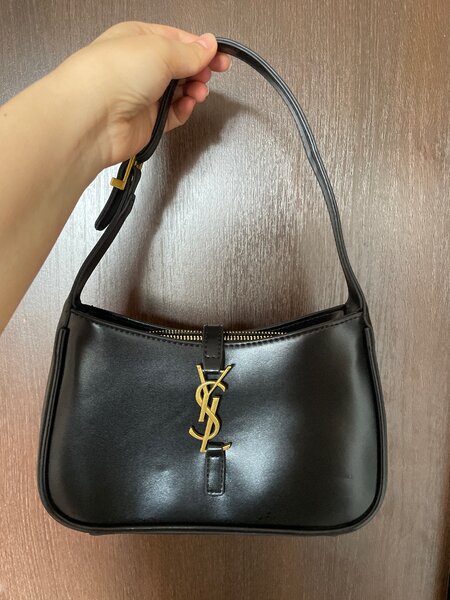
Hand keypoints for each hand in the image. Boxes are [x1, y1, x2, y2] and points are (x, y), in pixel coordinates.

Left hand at [54, 22, 230, 166]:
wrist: (93, 117)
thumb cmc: (112, 75)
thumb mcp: (161, 50)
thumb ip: (190, 52)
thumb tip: (208, 46)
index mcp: (138, 39)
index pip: (177, 41)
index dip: (201, 48)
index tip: (220, 57)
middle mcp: (138, 67)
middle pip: (179, 67)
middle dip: (198, 71)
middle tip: (209, 75)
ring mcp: (141, 96)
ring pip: (178, 92)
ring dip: (193, 92)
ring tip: (199, 92)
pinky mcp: (146, 122)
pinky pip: (173, 116)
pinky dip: (183, 111)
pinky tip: (186, 106)